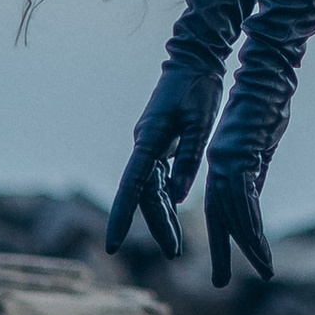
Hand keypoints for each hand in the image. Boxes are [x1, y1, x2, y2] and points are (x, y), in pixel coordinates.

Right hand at [104, 53, 221, 256]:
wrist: (194, 61)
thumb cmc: (198, 89)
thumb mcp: (200, 125)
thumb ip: (187, 160)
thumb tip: (178, 198)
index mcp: (149, 140)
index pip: (131, 187)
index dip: (122, 217)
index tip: (114, 244)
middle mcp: (144, 144)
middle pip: (144, 194)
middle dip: (157, 224)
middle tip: (173, 253)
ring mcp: (150, 144)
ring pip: (151, 189)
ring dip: (163, 216)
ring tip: (176, 246)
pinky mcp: (159, 143)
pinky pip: (158, 178)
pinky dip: (166, 198)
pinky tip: (174, 214)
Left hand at [202, 38, 295, 288]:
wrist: (267, 77)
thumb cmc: (267, 104)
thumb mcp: (260, 145)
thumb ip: (253, 174)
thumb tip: (252, 202)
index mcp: (223, 162)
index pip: (218, 209)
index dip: (221, 237)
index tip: (226, 264)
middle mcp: (219, 164)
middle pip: (219, 215)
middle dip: (222, 250)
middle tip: (222, 284)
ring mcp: (227, 159)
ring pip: (232, 210)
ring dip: (247, 243)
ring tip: (262, 268)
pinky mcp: (236, 155)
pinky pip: (242, 197)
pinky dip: (250, 222)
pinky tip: (257, 245)